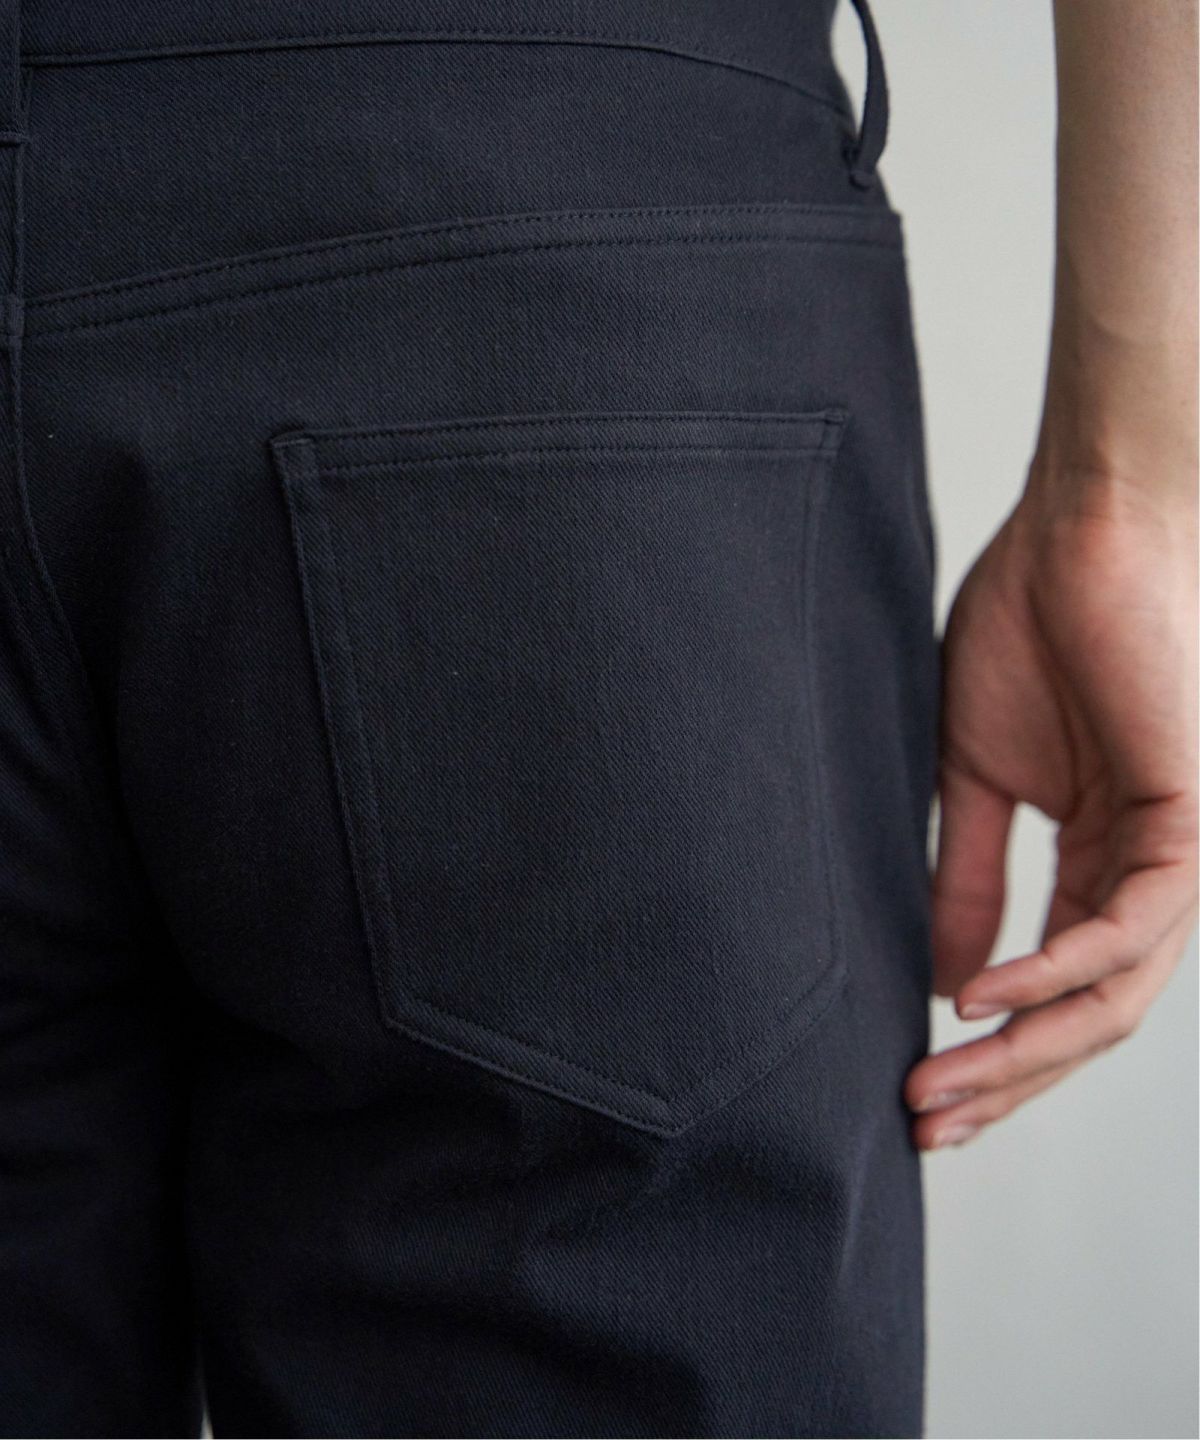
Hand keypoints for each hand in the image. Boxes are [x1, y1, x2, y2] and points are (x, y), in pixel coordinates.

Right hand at [906, 476, 1197, 1149]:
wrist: (1082, 526)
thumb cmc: (1030, 626)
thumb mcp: (973, 776)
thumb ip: (965, 876)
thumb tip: (945, 977)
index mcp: (1100, 861)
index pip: (1052, 986)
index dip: (989, 1052)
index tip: (915, 1094)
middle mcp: (1146, 873)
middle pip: (1086, 1014)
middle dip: (1005, 1082)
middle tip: (924, 1126)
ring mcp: (1177, 852)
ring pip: (1115, 994)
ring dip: (1025, 1052)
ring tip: (940, 1091)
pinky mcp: (1191, 818)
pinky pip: (1126, 928)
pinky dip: (1051, 969)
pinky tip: (981, 998)